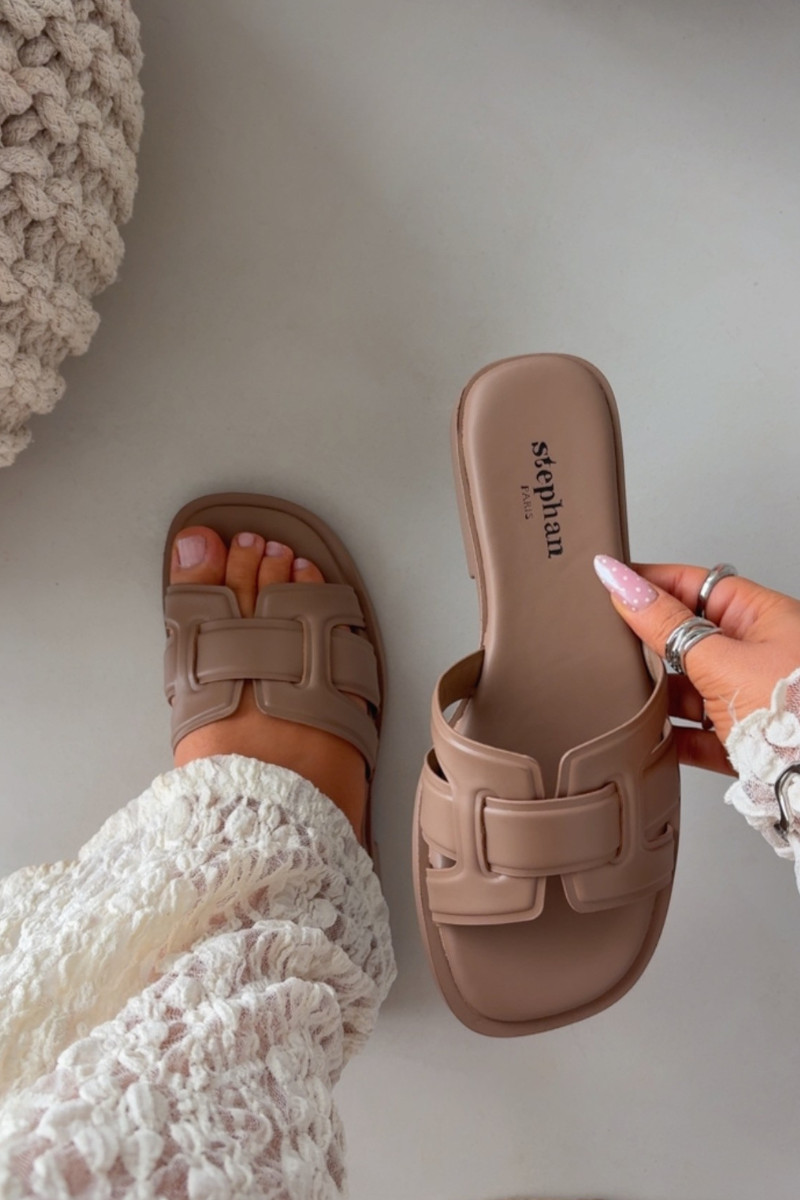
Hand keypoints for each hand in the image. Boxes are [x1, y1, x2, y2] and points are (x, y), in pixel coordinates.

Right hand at [593, 557, 799, 773]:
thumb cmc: (793, 712)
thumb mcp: (719, 661)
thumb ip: (667, 626)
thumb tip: (625, 585)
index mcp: (764, 619)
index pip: (697, 585)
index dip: (653, 581)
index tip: (611, 582)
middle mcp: (761, 655)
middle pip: (690, 637)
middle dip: (652, 644)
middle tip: (614, 643)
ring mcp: (751, 698)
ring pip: (692, 687)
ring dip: (662, 695)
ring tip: (632, 696)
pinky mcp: (743, 741)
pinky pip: (698, 732)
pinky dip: (673, 736)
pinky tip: (652, 736)